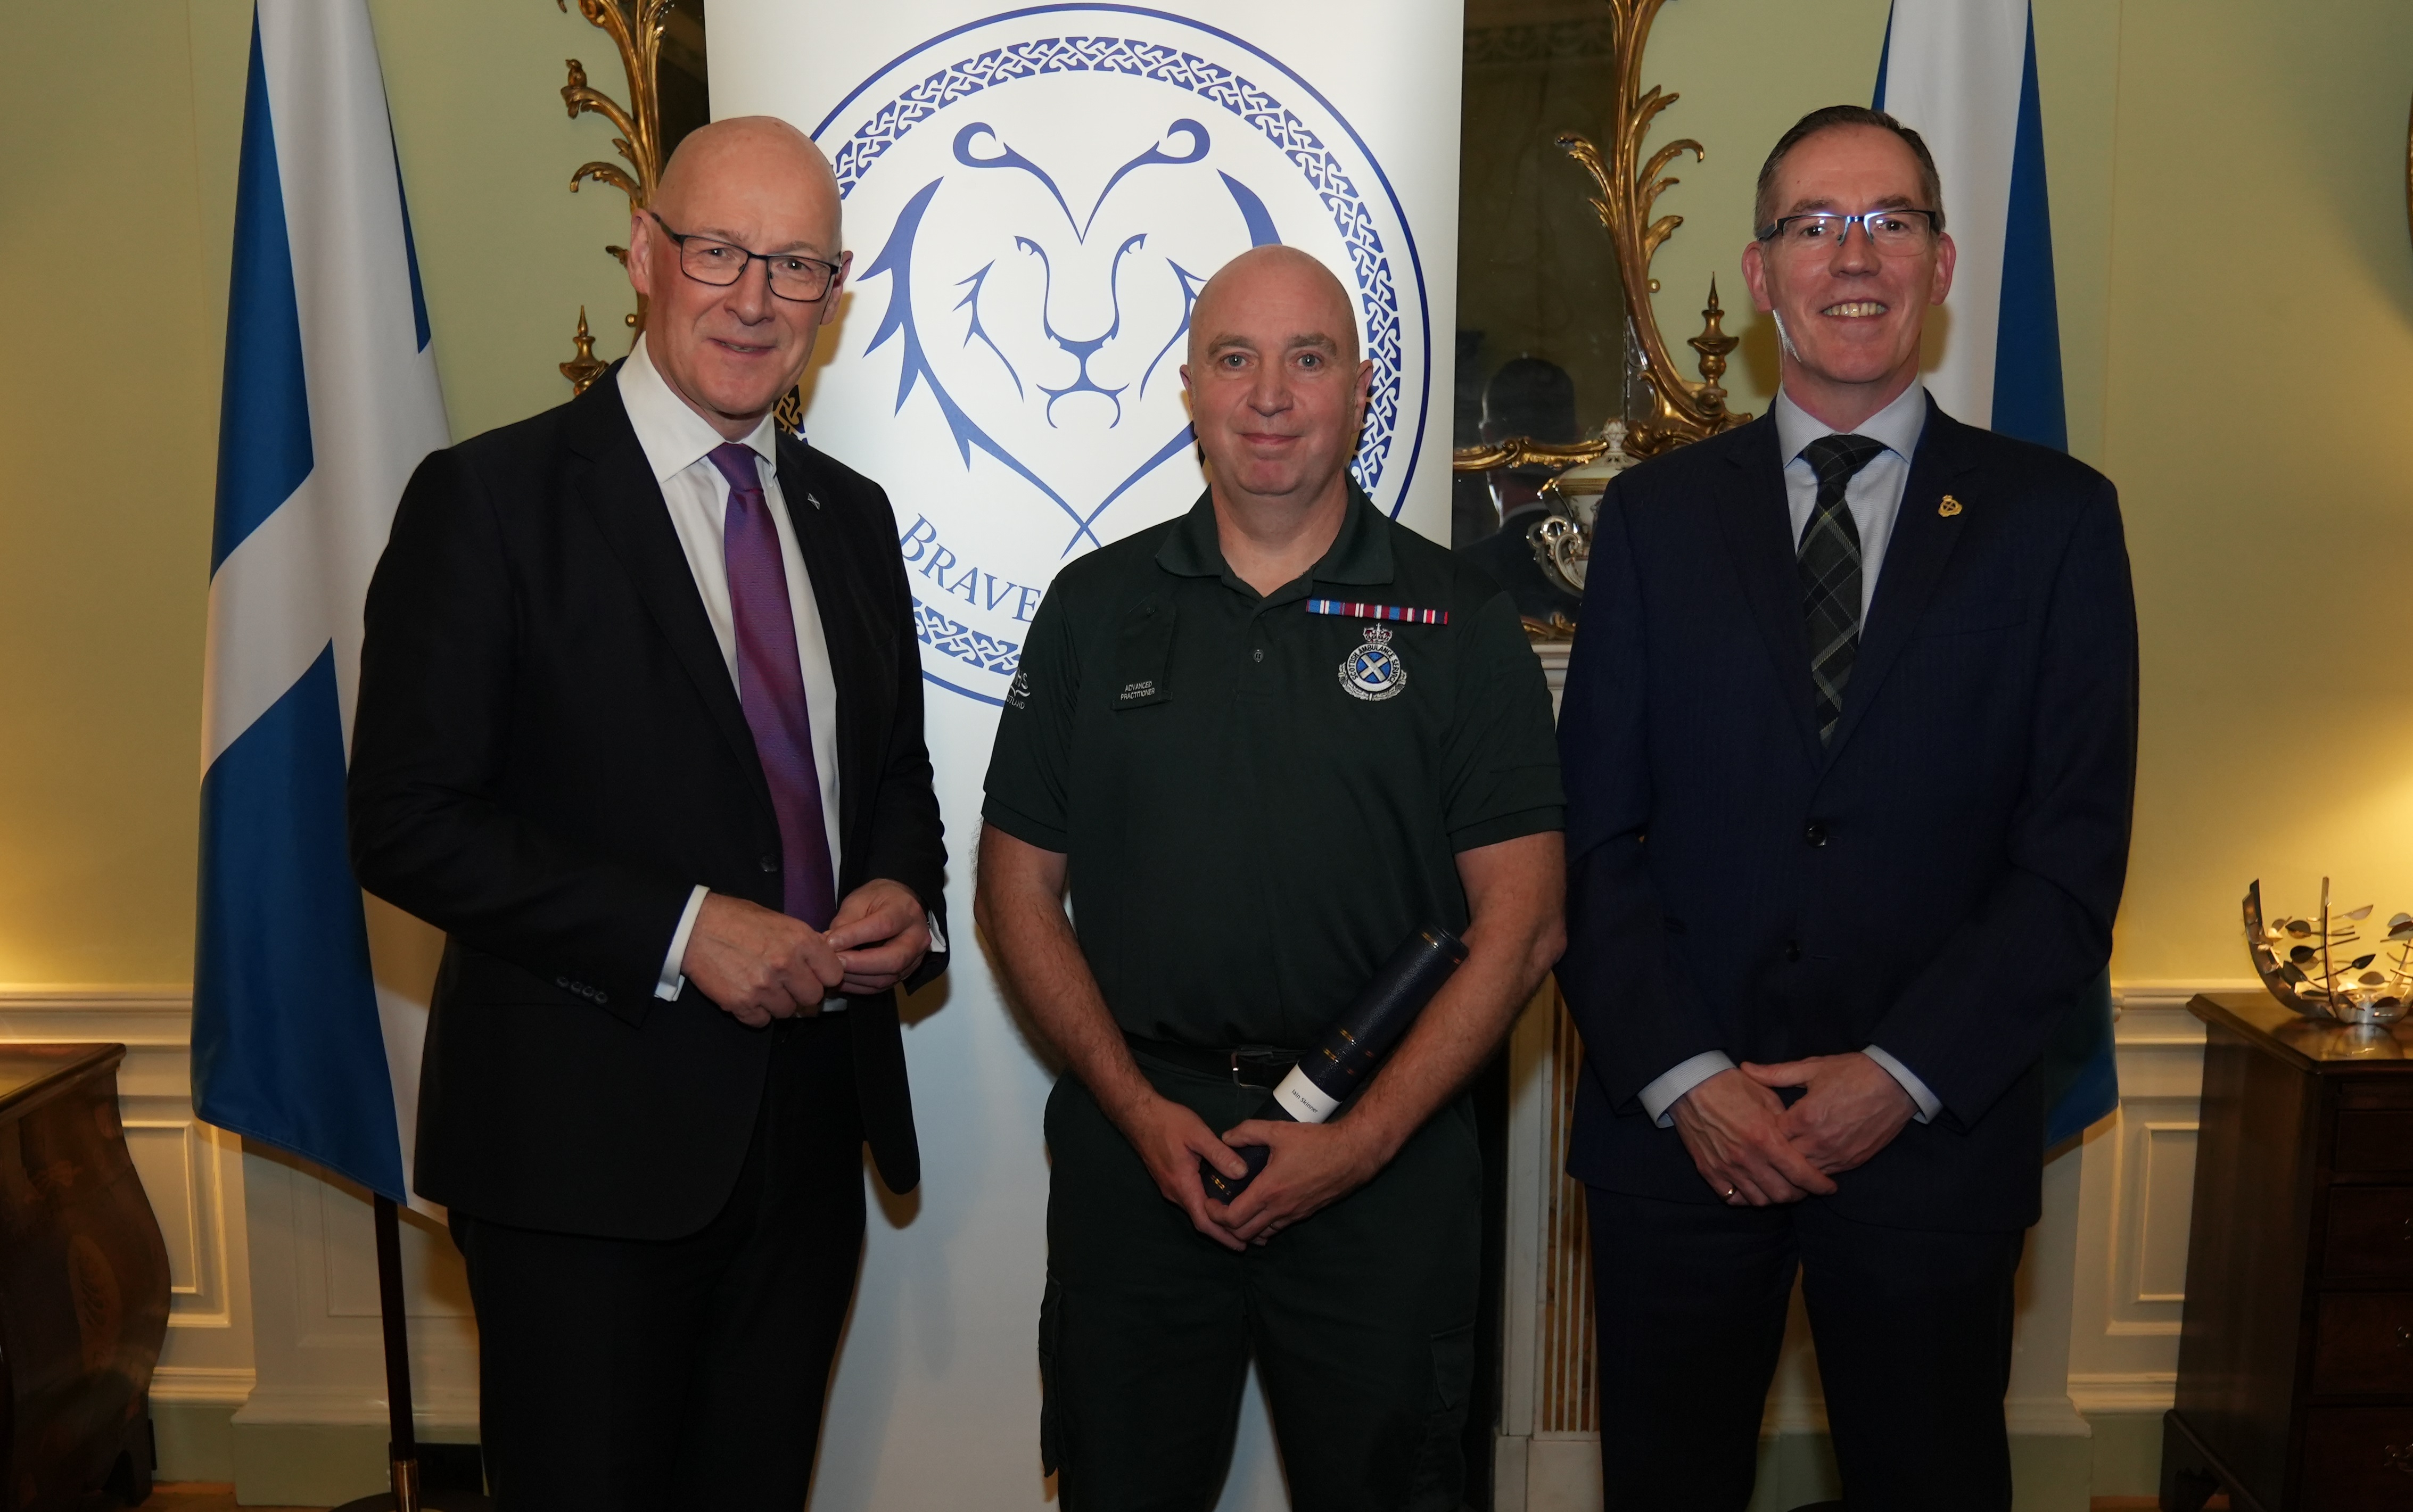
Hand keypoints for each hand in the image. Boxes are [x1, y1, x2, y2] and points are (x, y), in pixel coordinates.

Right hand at [680, 893, 842, 1026]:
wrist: (694, 927)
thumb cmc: (736, 920)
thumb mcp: (779, 921)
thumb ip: (805, 942)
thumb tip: (827, 958)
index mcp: (800, 940)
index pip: (834, 974)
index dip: (825, 977)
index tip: (816, 976)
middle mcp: (785, 965)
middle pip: (813, 998)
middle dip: (802, 993)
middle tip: (788, 985)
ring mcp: (763, 986)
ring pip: (787, 1012)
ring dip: (778, 1003)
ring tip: (763, 986)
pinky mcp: (741, 1003)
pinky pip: (761, 1021)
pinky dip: (755, 1013)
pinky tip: (747, 995)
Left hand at [827, 878, 930, 993]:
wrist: (901, 907)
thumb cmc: (878, 900)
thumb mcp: (859, 900)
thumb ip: (845, 921)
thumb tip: (828, 945)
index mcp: (906, 911)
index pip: (884, 926)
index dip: (855, 937)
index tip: (830, 942)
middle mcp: (917, 938)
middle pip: (892, 959)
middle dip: (859, 964)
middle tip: (833, 962)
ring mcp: (914, 959)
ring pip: (887, 978)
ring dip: (856, 978)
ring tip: (833, 971)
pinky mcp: (905, 974)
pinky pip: (882, 986)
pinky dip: (859, 986)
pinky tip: (842, 980)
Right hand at [1104, 1092, 1252, 1252]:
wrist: (1139, 1115)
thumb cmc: (1168, 1122)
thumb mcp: (1198, 1134)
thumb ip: (1220, 1154)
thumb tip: (1243, 1173)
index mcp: (1182, 1185)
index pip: (1204, 1221)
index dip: (1223, 1235)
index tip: (1242, 1245)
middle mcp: (1175, 1192)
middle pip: (1201, 1220)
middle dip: (1223, 1231)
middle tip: (1250, 1236)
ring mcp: (1171, 1187)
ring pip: (1196, 1209)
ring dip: (1216, 1218)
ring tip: (1241, 1219)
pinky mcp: (1171, 1179)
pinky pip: (1192, 1198)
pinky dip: (1208, 1205)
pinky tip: (1223, 1198)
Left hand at [1213, 1118, 1387, 1244]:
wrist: (1353, 1154)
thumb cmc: (1316, 1142)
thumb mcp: (1278, 1130)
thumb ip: (1248, 1132)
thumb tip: (1226, 1137)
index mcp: (1268, 1191)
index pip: (1233, 1218)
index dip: (1214, 1214)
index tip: (1208, 1201)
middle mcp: (1280, 1209)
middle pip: (1244, 1234)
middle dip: (1226, 1226)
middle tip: (1219, 1208)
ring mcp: (1294, 1214)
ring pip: (1262, 1234)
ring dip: (1246, 1228)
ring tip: (1238, 1209)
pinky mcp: (1306, 1214)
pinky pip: (1279, 1227)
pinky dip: (1265, 1225)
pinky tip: (1263, 1208)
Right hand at [1670, 1067, 1838, 1206]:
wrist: (1690, 1084)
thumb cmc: (1731, 1085)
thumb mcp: (1767, 1097)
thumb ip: (1787, 1124)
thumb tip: (1802, 1141)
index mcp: (1765, 1138)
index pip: (1801, 1174)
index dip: (1820, 1185)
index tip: (1829, 1186)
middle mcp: (1747, 1158)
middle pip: (1783, 1194)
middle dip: (1800, 1194)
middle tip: (1805, 1186)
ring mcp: (1726, 1167)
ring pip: (1759, 1200)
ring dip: (1775, 1198)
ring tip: (1781, 1188)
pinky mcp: (1709, 1171)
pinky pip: (1733, 1198)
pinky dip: (1748, 1198)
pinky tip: (1755, 1188)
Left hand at [1744, 1052, 1917, 1175]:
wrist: (1897, 1084)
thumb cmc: (1853, 1072)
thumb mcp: (1812, 1068)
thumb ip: (1775, 1073)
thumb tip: (1745, 1068)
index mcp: (1804, 1117)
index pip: (1770, 1137)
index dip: (1760, 1134)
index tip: (1753, 1130)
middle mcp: (1819, 1141)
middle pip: (1784, 1160)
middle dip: (1772, 1156)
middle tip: (1760, 1154)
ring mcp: (1837, 1154)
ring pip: (1804, 1173)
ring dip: (1792, 1169)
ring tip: (1778, 1166)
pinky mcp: (1853, 1162)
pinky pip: (1826, 1174)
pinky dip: (1814, 1172)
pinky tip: (1804, 1168)